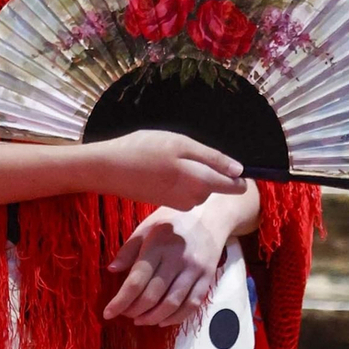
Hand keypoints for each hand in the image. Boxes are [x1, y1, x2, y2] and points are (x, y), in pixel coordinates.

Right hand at [92, 127, 246, 211]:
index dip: (238, 175)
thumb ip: (213, 159)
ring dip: (193, 176)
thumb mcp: (181, 144)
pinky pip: (185, 193)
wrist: (109, 169)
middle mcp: (193, 198)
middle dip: (209, 171)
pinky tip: (161, 170)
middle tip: (185, 153)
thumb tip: (239, 171)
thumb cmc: (144, 149)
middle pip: (216, 186)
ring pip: (199, 189)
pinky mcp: (166, 204)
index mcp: (200, 181)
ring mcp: (179, 203)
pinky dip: (179, 181)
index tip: (230, 164)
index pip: (235, 186)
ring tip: (170, 159)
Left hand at [104, 200, 241, 325]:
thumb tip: (112, 270)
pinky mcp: (207, 277)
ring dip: (153, 318)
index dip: (120, 301)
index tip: (108, 313)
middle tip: (125, 314)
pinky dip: (176, 318)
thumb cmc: (173, 220)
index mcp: (158, 244)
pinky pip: (192, 305)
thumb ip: (129, 249)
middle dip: (134, 311)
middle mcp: (177, 258)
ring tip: (140, 320)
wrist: (212, 214)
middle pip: (152, 295)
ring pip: (172, 304)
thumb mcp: (147, 227)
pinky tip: (162, 320)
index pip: (136, 280)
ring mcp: (194, 270)